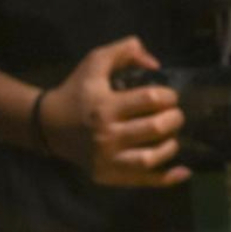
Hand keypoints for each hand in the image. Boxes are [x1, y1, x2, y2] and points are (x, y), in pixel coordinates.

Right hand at [39, 36, 189, 186]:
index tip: (169, 96)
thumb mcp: (96, 61)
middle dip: (174, 119)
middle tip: (175, 115)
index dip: (168, 95)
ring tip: (171, 136)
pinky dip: (166, 179)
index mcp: (106, 105)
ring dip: (170, 146)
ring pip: (150, 159)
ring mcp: (106, 159)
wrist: (47, 126)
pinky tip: (183, 171)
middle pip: (155, 128)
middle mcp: (106, 134)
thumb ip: (126, 50)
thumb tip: (156, 64)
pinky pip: (142, 181)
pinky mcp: (107, 175)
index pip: (150, 99)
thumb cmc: (76, 91)